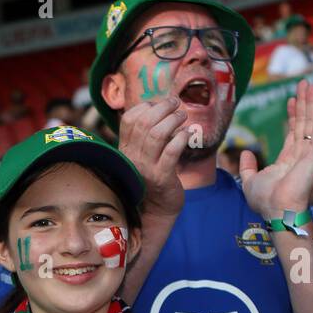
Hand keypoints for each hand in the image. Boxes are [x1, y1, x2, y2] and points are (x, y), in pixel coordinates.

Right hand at [114, 96, 189, 217]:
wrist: (156, 208)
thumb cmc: (153, 176)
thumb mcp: (142, 154)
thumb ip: (145, 134)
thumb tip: (159, 105)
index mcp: (125, 148)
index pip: (129, 119)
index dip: (146, 106)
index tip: (159, 105)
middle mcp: (131, 157)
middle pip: (144, 122)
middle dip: (164, 107)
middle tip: (176, 104)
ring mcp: (145, 168)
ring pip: (157, 134)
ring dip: (174, 119)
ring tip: (183, 116)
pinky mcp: (161, 177)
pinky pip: (172, 150)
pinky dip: (182, 137)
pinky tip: (187, 133)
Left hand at [239, 79, 312, 215]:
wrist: (277, 208)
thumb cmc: (265, 200)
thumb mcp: (250, 181)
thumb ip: (248, 167)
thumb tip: (246, 154)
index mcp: (288, 160)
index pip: (292, 132)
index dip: (292, 115)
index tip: (291, 99)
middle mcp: (301, 155)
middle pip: (303, 123)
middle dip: (304, 103)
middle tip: (305, 84)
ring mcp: (309, 154)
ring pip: (311, 122)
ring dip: (312, 103)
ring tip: (311, 85)